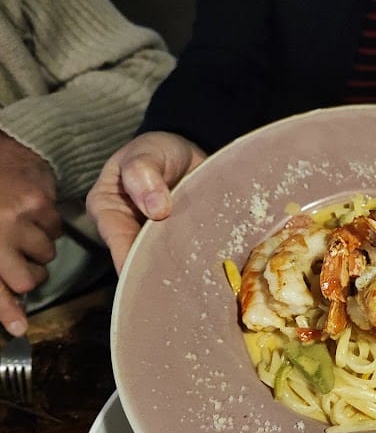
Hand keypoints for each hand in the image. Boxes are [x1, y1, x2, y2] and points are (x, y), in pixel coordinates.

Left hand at [0, 131, 60, 335]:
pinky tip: (31, 210)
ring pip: (46, 254)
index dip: (6, 310)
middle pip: (28, 279)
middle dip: (28, 274)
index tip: (19, 328)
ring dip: (37, 247)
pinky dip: (46, 224)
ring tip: (22, 229)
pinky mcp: (40, 201)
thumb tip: (14, 319)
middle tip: (20, 261)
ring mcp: (18, 217)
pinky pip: (55, 229)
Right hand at [86, 132, 205, 272]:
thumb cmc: (157, 152)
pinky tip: (210, 269)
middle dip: (159, 271)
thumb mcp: (145, 152)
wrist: (186, 155)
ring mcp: (154, 241)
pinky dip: (197, 262)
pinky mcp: (178, 244)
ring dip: (180, 269)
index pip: (117, 241)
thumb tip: (156, 208)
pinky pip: (186, 257)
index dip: (132, 260)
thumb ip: (142, 171)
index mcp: (107, 210)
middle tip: (183, 280)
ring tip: (199, 277)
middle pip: (141, 259)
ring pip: (164, 262)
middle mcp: (126, 231)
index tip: (152, 272)